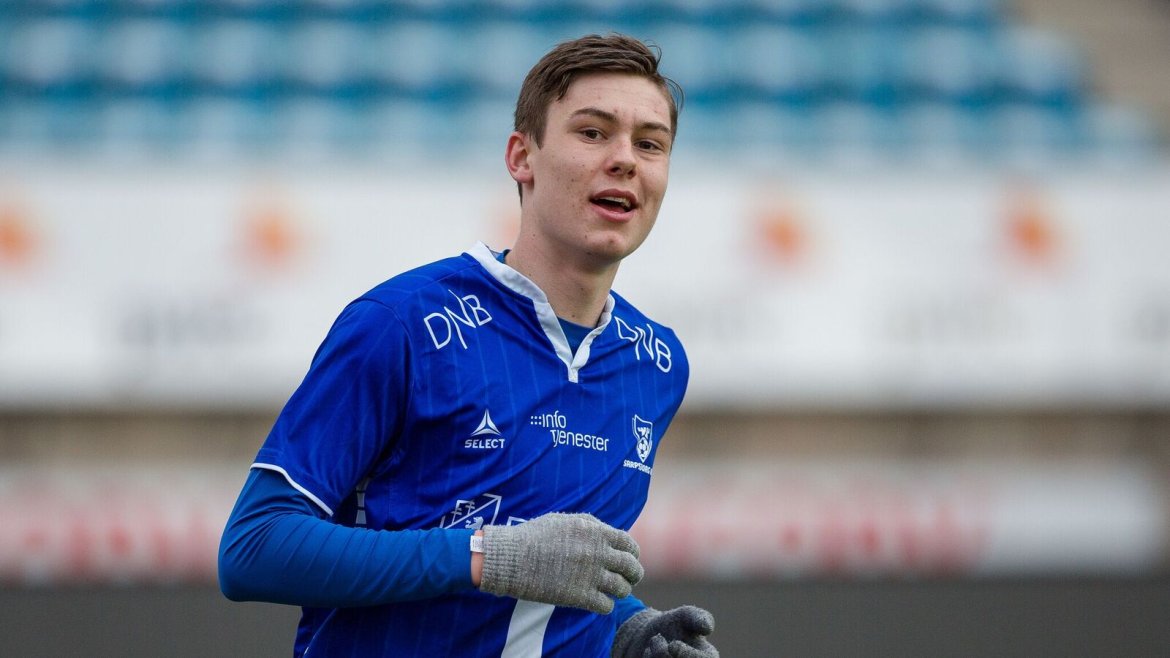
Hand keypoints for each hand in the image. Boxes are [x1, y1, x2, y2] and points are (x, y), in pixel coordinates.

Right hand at [478, 513, 642, 613]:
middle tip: (629, 579)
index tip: (631, 559)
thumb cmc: (534, 537)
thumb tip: (609, 536)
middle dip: (634, 574)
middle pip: (631, 567)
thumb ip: (591, 527)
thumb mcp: (565, 521)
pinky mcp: (579, 596)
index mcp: (595, 531)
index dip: (633, 553)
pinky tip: (598, 602)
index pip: (629, 544)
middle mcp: (598, 552)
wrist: (511, 557)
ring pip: (622, 588)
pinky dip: (605, 605)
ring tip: (614, 592)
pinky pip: (606, 605)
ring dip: (621, 591)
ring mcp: (590, 575)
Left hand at [612, 606, 718, 657]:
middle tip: (657, 638)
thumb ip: (698, 617)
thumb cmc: (673, 625)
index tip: (672, 645)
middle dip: (664, 654)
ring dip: (654, 654)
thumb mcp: (685, 615)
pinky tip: (648, 653)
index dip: (688, 655)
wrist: (650, 635)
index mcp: (707, 656)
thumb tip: (708, 628)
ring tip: (654, 641)